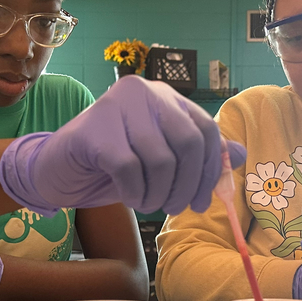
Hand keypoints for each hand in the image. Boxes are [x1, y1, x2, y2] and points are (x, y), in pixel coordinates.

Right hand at [0, 75, 246, 215]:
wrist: (60, 168)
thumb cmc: (116, 163)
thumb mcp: (162, 158)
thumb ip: (199, 153)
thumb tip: (241, 154)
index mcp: (165, 97)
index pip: (206, 130)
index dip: (211, 171)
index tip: (203, 201)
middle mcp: (143, 92)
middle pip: (189, 143)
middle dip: (187, 185)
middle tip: (175, 208)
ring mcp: (115, 106)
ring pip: (160, 160)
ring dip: (158, 194)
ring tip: (148, 203)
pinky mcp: (93, 129)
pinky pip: (129, 169)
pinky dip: (134, 193)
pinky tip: (130, 197)